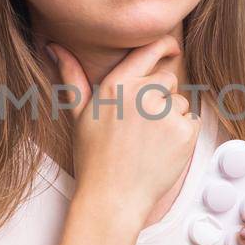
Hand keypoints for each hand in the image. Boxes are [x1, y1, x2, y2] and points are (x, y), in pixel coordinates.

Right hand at [47, 35, 198, 228]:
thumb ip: (72, 77)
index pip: (148, 51)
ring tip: (148, 143)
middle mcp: (141, 95)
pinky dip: (182, 135)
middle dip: (160, 98)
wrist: (112, 198)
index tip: (172, 48)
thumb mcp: (79, 115)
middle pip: (167, 80)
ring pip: (181, 102)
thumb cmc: (94, 159)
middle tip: (141, 127)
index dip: (164, 46)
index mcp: (116, 86)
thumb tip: (53, 46)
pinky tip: (161, 151)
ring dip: (171, 118)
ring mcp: (165, 113)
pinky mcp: (183, 132)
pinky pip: (192, 122)